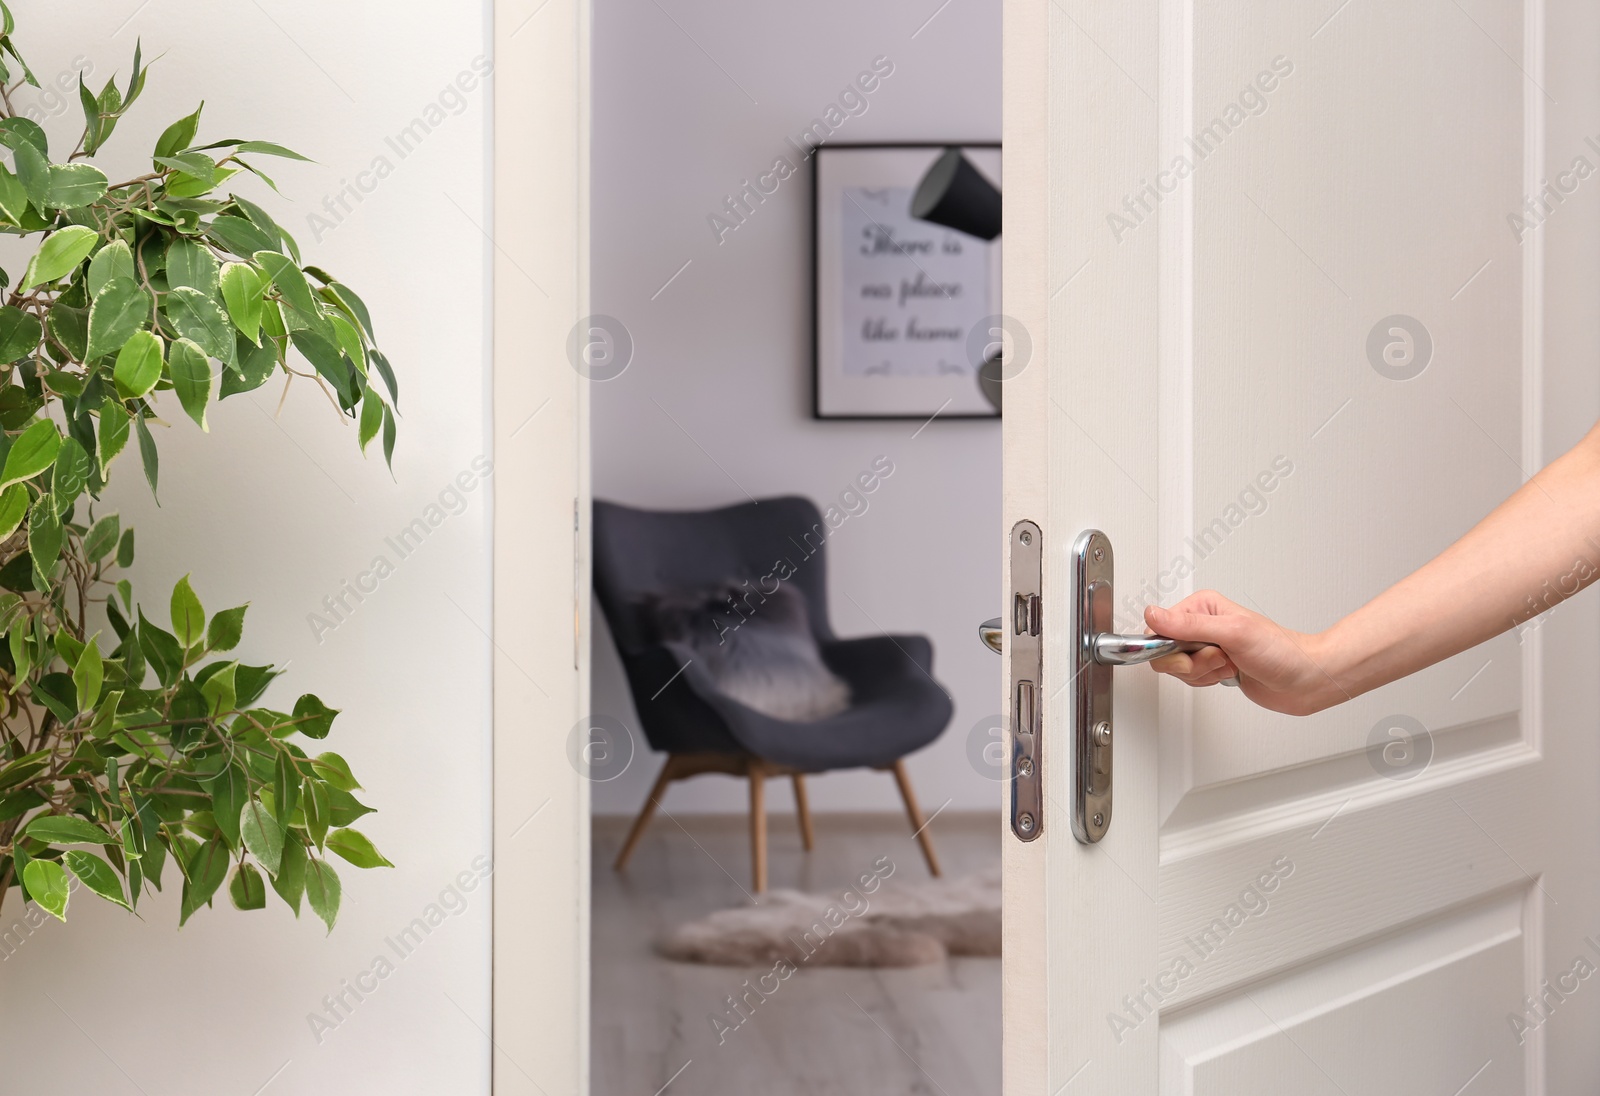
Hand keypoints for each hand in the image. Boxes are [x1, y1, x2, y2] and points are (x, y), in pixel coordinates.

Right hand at [1143, 591, 1343, 714]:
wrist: (1303, 679)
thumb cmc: (1280, 651)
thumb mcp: (1232, 633)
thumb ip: (1189, 625)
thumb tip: (1153, 615)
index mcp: (1202, 606)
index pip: (1159, 627)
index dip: (1170, 646)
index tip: (1192, 653)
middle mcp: (1201, 624)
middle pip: (1166, 651)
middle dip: (1191, 663)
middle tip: (1218, 658)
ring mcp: (1206, 647)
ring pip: (1178, 668)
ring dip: (1204, 673)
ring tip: (1229, 665)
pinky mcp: (1211, 666)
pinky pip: (1190, 679)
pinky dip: (1208, 681)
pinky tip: (1229, 674)